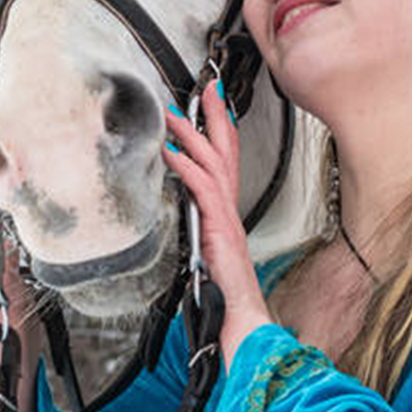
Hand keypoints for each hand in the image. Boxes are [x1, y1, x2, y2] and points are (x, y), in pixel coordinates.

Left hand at [162, 81, 271, 364]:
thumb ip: (197, 236)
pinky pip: (203, 191)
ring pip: (213, 165)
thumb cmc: (223, 299)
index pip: (225, 163)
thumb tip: (178, 220)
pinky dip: (187, 168)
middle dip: (216, 117)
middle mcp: (230, 212)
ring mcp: (227, 220)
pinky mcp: (220, 231)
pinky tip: (170, 153)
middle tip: (206, 86)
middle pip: (226, 153)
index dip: (221, 132)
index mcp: (226, 216)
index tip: (211, 105)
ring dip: (193, 135)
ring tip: (173, 112)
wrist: (241, 325)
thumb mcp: (205, 259)